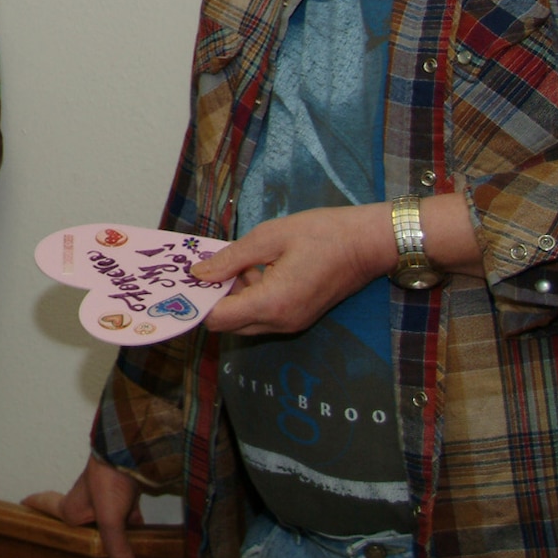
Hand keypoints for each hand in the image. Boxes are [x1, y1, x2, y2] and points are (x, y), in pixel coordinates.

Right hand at [22, 456, 143, 557]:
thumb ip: (116, 546)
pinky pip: (126, 515)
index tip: (22, 502)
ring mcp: (105, 497)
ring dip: (106, 529)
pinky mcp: (124, 495)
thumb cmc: (108, 480)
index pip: (46, 504)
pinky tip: (139, 537)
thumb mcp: (109, 518)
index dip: (34, 504)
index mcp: (71, 507)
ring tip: (105, 545)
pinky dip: (130, 525)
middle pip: (76, 518)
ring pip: (103, 518)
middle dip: (73, 526)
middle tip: (67, 539)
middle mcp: (86, 502)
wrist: (131, 453)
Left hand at [196, 204, 394, 335]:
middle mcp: (281, 322)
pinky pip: (264, 315)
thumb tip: (198, 273)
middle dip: (216, 297)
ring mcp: (292, 323)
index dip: (198, 302)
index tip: (188, 280)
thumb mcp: (269, 237)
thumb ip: (231, 259)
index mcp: (272, 304)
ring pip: (246, 320)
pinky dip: (253, 296)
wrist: (369, 243)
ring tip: (243, 261)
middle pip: (229, 324)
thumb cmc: (322, 233)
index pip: (217, 319)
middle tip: (214, 264)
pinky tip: (260, 268)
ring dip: (235, 295)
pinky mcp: (300, 318)